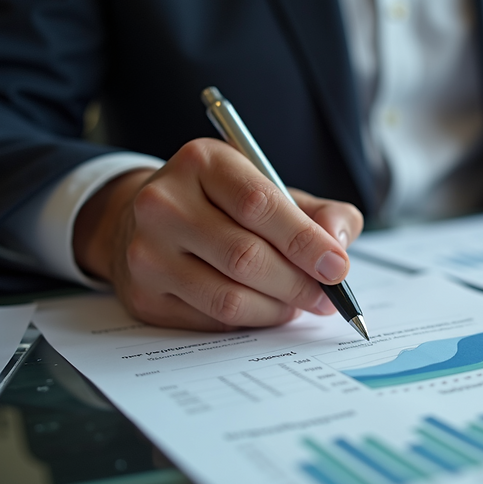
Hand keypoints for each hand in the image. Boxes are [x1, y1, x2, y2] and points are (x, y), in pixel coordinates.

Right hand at [73, 138, 363, 330]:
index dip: (305, 241)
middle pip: (245, 257)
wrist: (152, 222)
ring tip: (298, 303)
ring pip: (229, 298)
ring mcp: (147, 252)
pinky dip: (251, 320)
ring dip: (278, 309)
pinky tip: (264, 308)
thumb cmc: (225, 205)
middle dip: (298, 284)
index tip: (338, 267)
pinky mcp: (144, 296)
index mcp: (202, 163)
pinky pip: (212, 321)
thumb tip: (338, 244)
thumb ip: (320, 212)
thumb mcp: (272, 189)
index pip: (259, 205)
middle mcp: (164, 204)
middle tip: (328, 297)